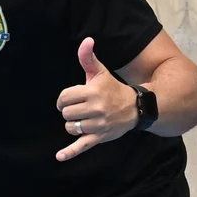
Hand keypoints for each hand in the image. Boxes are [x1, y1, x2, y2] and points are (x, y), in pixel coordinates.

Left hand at [54, 38, 136, 162]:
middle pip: (66, 113)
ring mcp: (98, 125)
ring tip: (84, 119)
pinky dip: (70, 152)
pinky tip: (59, 156)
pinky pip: (81, 146)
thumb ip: (88, 58)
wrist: (136, 107)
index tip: (72, 99)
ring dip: (73, 125)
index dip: (64, 99)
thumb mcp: (100, 72)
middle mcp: (96, 109)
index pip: (64, 98)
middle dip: (69, 111)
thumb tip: (86, 40)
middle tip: (81, 109)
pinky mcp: (99, 137)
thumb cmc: (113, 89)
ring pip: (71, 127)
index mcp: (93, 92)